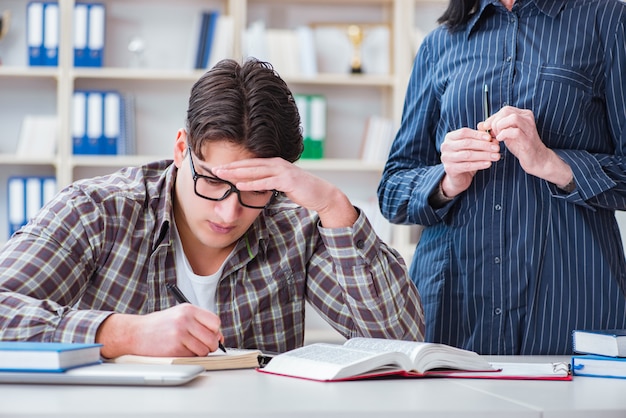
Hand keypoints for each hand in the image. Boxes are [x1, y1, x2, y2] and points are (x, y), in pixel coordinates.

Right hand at [96, 304, 223, 357]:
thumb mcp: (179, 315)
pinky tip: (179, 351)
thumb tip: (220, 338)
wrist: (135, 333)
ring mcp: (180, 334)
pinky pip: (192, 357)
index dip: (215, 331)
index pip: (215, 322)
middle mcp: (185, 319)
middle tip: (202, 346)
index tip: (210, 335)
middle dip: (210, 345)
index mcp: (188, 309)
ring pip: (204, 349)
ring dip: (200, 352)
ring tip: (188, 348)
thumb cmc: (159, 325)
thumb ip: (199, 323)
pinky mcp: (174, 348)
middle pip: (212, 337)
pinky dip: (189, 357)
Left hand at [213, 158, 357, 227]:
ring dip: (236, 173)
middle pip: (249, 164)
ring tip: (221, 175)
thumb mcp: (283, 184)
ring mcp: (282, 171)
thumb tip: (257, 187)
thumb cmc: (303, 191)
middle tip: (212, 168)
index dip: (233, 165)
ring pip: (254, 171)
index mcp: (274, 163)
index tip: (218, 168)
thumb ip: (270, 183)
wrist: (322, 194)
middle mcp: (277, 164)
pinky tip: (239, 185)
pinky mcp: (287, 180)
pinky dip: (251, 183)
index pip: (250, 163)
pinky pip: (266, 182)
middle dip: (230, 166)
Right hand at [439, 127, 499, 196]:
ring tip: (496, 156)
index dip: (478, 134)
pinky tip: (488, 163)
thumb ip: (481, 140)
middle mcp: (445, 146)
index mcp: (450, 137)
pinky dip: (479, 164)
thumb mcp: (473, 147)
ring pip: (468, 154)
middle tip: (497, 148)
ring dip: (484, 155)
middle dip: (484, 145)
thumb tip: (493, 138)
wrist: (458, 177)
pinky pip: (467, 166)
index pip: (464, 132)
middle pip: (466, 143)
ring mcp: (446, 158)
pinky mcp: (450, 169)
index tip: (490, 138)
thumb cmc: (466, 158)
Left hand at [479, 106, 572, 186]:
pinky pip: (514, 131)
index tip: (487, 129)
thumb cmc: (520, 146)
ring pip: (512, 118)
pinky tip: (500, 140)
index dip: (493, 118)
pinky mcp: (528, 138)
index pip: (504, 110)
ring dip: (500, 127)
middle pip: (506, 111)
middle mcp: (527, 118)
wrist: (536, 159)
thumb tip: (480, 125)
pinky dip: (504, 134)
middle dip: (495, 122)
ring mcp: (529, 127)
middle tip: (492, 133)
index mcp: (523, 114)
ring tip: (497, 136)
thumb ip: (494, 128)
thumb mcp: (505, 134)